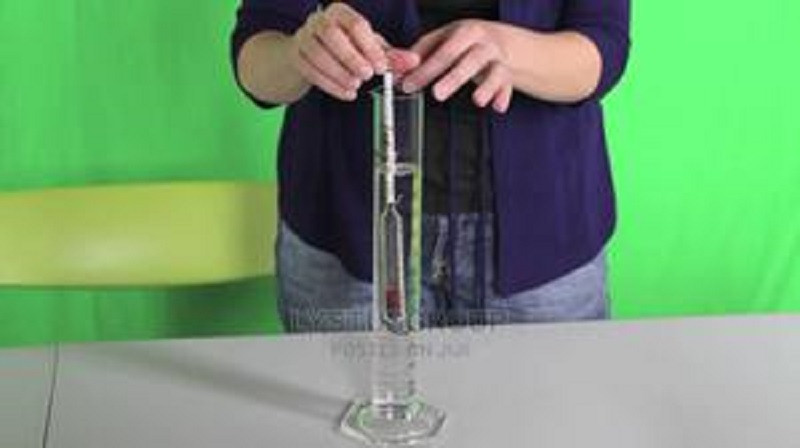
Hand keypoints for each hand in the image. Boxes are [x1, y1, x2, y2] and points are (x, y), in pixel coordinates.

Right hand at [289, 3, 418, 100]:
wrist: (309, 56)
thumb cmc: (344, 48)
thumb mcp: (369, 48)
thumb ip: (391, 56)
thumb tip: (413, 62)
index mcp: (340, 13)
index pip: (355, 24)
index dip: (369, 46)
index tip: (382, 66)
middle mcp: (319, 21)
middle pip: (332, 35)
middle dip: (351, 57)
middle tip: (367, 75)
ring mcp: (304, 38)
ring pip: (318, 54)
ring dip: (339, 73)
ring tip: (356, 85)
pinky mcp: (296, 57)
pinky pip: (310, 71)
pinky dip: (330, 85)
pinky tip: (346, 93)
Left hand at [402, 20, 512, 112]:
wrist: (499, 40)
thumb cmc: (463, 42)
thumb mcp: (442, 40)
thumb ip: (420, 54)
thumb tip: (396, 72)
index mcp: (465, 33)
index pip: (443, 52)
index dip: (425, 69)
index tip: (408, 85)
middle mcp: (484, 44)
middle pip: (470, 60)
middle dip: (453, 78)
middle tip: (437, 94)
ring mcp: (498, 60)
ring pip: (495, 72)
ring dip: (486, 86)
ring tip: (477, 101)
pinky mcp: (507, 76)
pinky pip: (507, 86)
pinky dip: (503, 96)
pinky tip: (497, 107)